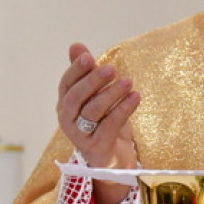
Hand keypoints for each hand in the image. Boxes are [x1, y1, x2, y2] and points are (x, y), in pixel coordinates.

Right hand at [57, 43, 139, 203]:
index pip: (66, 84)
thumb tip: (75, 45)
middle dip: (92, 81)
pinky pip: (109, 125)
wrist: (113, 158)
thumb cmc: (103, 121)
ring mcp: (80, 135)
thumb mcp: (96, 95)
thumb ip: (87, 72)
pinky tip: (136, 96)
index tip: (89, 56)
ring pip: (92, 111)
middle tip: (111, 68)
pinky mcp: (96, 147)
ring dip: (111, 94)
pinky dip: (123, 109)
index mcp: (66, 105)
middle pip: (76, 98)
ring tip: (129, 82)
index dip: (76, 70)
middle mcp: (68, 120)